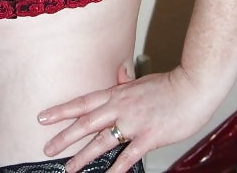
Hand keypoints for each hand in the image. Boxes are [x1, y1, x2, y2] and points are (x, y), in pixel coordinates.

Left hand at [37, 65, 214, 172]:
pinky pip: (128, 157)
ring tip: (68, 168)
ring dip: (83, 156)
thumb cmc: (170, 85)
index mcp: (117, 93)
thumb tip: (119, 74)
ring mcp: (133, 123)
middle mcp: (120, 107)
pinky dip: (116, 169)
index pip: (83, 102)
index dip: (62, 110)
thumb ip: (127, 83)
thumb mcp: (142, 81)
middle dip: (64, 136)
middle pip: (86, 123)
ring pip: (101, 141)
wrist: (192, 88)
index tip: (44, 117)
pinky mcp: (148, 138)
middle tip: (47, 147)